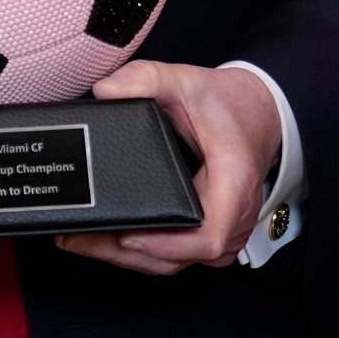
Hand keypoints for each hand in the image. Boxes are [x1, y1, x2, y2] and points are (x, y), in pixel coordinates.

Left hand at [55, 61, 279, 274]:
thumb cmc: (228, 104)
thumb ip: (146, 78)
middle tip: (80, 238)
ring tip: (83, 240)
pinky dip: (144, 251)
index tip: (129, 235)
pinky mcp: (208, 233)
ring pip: (175, 261)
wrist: (258, 113)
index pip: (208, 235)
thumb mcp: (187, 80)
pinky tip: (110, 239)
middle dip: (127, 252)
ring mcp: (222, 232)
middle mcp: (232, 217)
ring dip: (129, 256)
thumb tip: (106, 90)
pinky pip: (177, 254)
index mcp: (233, 183)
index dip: (166, 243)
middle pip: (180, 256)